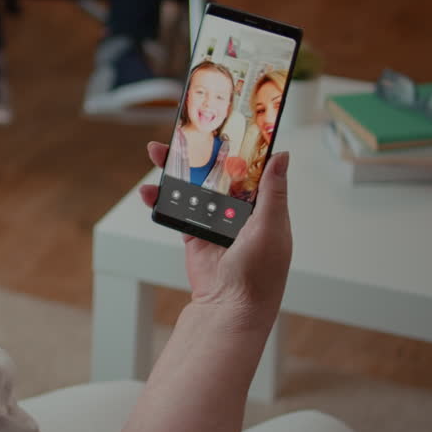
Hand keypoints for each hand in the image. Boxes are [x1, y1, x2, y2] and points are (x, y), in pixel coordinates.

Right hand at [137, 142, 291, 330]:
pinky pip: (176, 211)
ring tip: (157, 152)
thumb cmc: (259, 274)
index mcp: (264, 207)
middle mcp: (240, 212)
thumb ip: (272, 192)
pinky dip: (161, 199)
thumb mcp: (271, 228)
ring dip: (175, 171)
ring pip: (194, 187)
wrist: (229, 309)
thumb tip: (281, 157)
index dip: (240, 146)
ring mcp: (215, 223)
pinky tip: (150, 190)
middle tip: (183, 131)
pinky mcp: (194, 235)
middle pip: (217, 172)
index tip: (227, 123)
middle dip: (200, 151)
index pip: (252, 168)